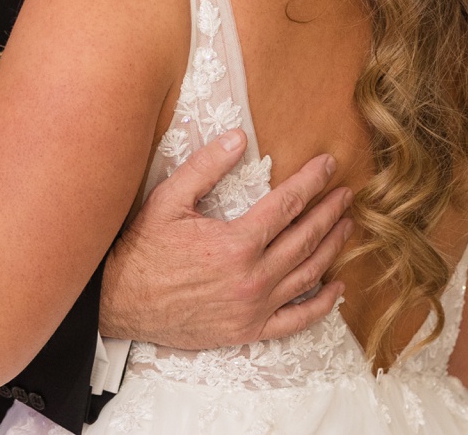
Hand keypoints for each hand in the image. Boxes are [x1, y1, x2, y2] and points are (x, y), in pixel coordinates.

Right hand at [100, 131, 354, 348]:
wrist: (120, 303)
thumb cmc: (142, 250)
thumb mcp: (167, 199)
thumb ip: (205, 167)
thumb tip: (239, 137)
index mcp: (236, 243)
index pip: (287, 204)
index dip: (312, 181)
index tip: (328, 164)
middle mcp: (252, 277)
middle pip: (305, 238)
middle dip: (329, 212)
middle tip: (346, 194)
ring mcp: (254, 308)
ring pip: (308, 275)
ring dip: (332, 249)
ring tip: (346, 227)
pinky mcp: (249, 330)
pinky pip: (296, 320)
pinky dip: (322, 305)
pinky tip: (337, 288)